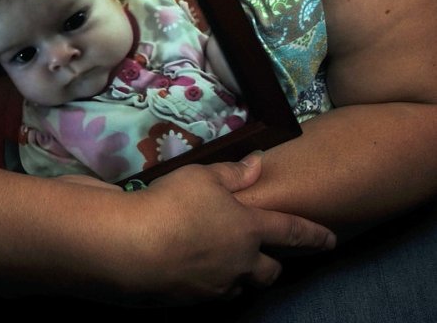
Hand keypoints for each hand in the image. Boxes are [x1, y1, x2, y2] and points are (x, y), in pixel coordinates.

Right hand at [118, 153, 335, 304]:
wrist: (132, 248)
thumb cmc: (173, 203)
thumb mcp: (203, 176)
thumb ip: (233, 173)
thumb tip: (259, 163)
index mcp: (249, 229)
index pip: (292, 231)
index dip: (314, 235)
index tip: (332, 240)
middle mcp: (240, 262)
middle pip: (270, 272)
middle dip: (273, 264)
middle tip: (268, 254)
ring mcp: (217, 286)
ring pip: (242, 285)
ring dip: (242, 274)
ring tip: (228, 260)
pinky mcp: (192, 301)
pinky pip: (214, 292)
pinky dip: (213, 281)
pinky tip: (196, 267)